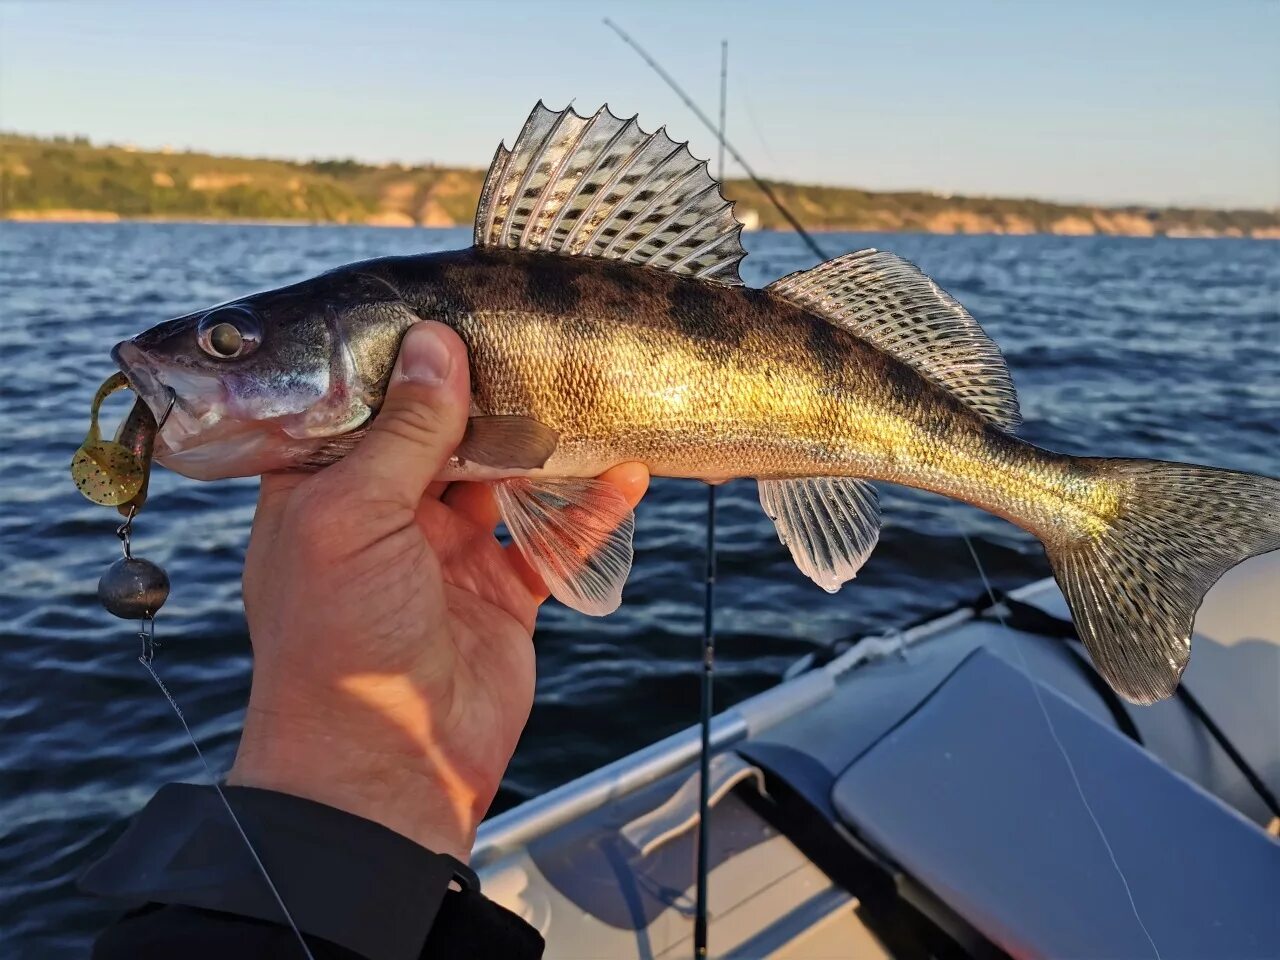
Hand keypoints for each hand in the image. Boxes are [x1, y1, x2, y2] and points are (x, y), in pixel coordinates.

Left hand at [228, 321, 648, 860]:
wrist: (384, 765)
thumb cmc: (339, 639)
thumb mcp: (353, 515)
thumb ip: (404, 431)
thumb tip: (436, 343)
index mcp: (325, 491)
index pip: (363, 405)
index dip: (404, 360)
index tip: (455, 306)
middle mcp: (384, 515)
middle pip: (443, 435)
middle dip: (487, 394)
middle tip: (538, 339)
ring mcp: (447, 555)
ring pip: (504, 480)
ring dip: (545, 444)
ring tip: (587, 391)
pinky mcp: (502, 594)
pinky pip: (551, 539)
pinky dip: (589, 508)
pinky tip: (626, 471)